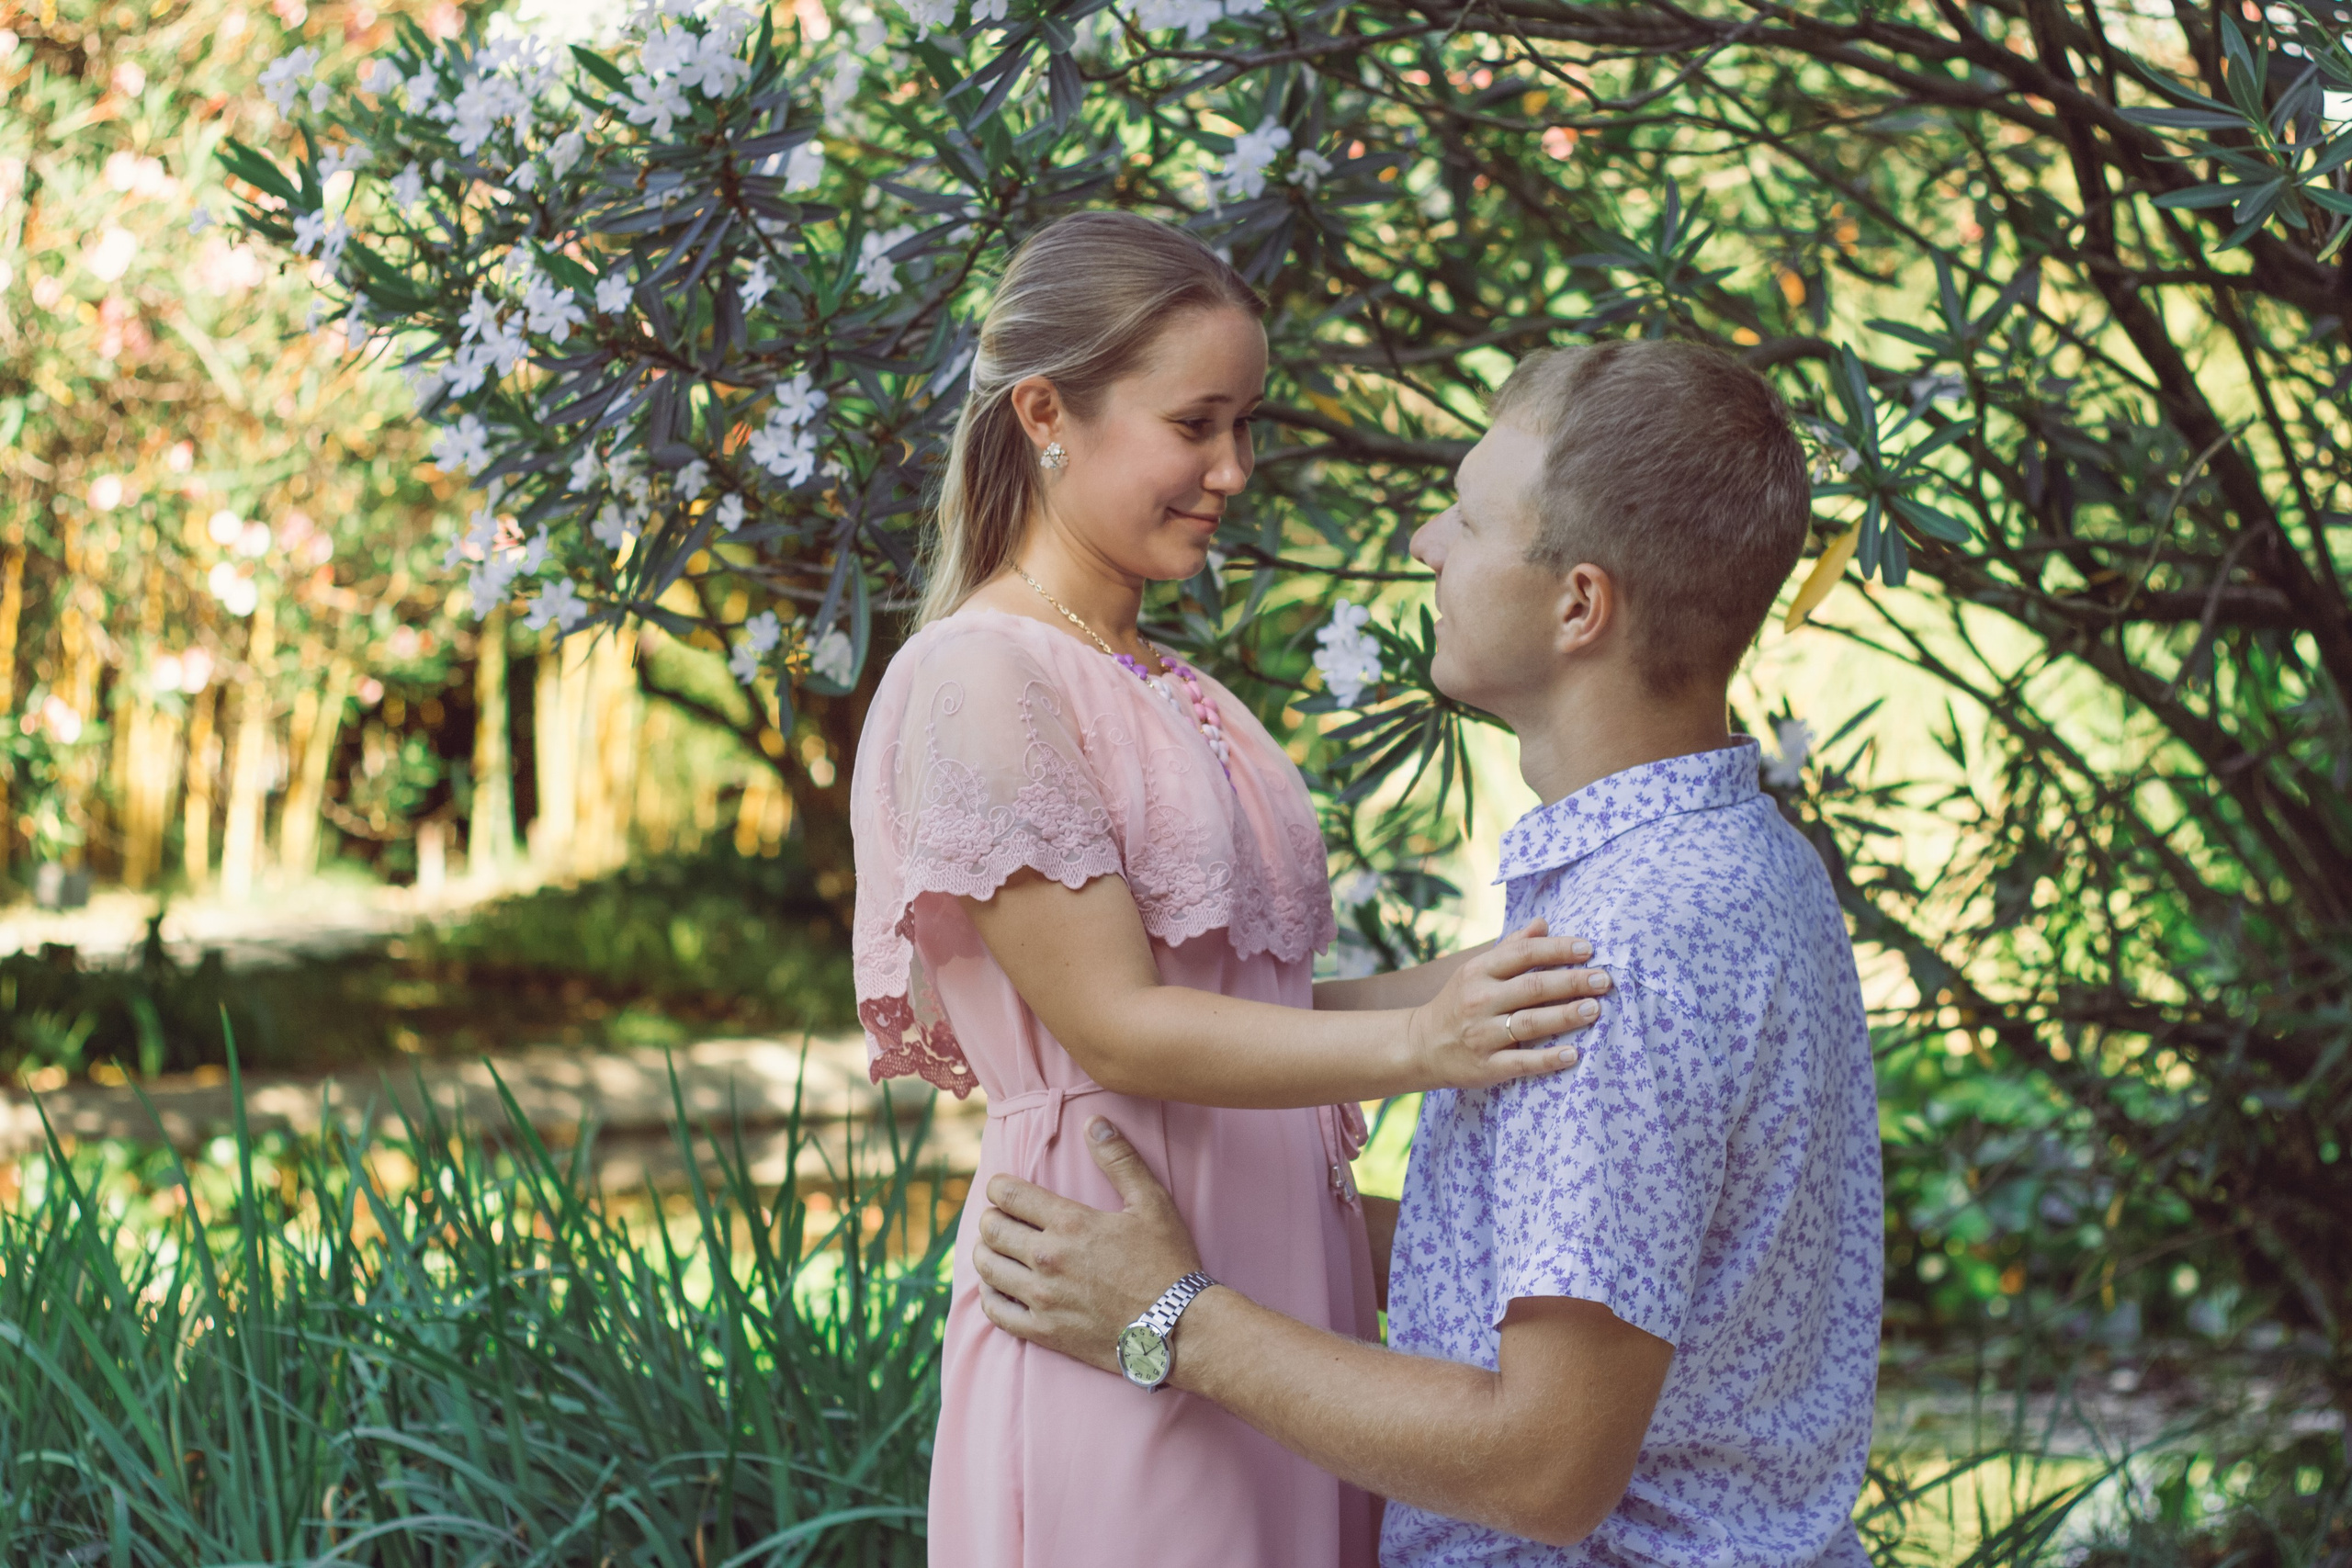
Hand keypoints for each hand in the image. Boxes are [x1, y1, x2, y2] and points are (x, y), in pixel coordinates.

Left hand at [972, 1118, 1206, 1376]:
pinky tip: (998, 1288)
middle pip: (991, 1230)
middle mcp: (1048, 1258)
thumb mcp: (1152, 1203)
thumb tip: (1094, 1123)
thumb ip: (1120, 1160)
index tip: (1002, 1189)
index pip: (1008, 1195)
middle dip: (990, 1218)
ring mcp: (1043, 1298)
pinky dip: (989, 1296)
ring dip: (985, 1253)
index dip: (998, 1187)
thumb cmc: (1168, 1262)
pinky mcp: (1044, 1331)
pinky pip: (996, 1312)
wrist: (1179, 1328)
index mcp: (1070, 1223)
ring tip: (995, 1249)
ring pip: (988, 1269)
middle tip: (998, 1218)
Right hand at [1403, 919, 1610, 1089]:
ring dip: (1565, 1015)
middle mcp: (1479, 1000)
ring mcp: (1481, 1034)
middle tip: (1604, 980)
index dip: (1557, 949)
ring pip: (1529, 1023)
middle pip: (1533, 987)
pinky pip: (1521, 1062)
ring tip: (1595, 1009)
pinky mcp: (1485, 1066)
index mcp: (1479, 971)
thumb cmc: (1459, 1003)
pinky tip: (1573, 1054)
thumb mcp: (1477, 971)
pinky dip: (1547, 1058)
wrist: (1420, 1046)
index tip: (1589, 949)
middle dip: (1572, 982)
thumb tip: (1543, 923)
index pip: (1523, 954)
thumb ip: (1511, 948)